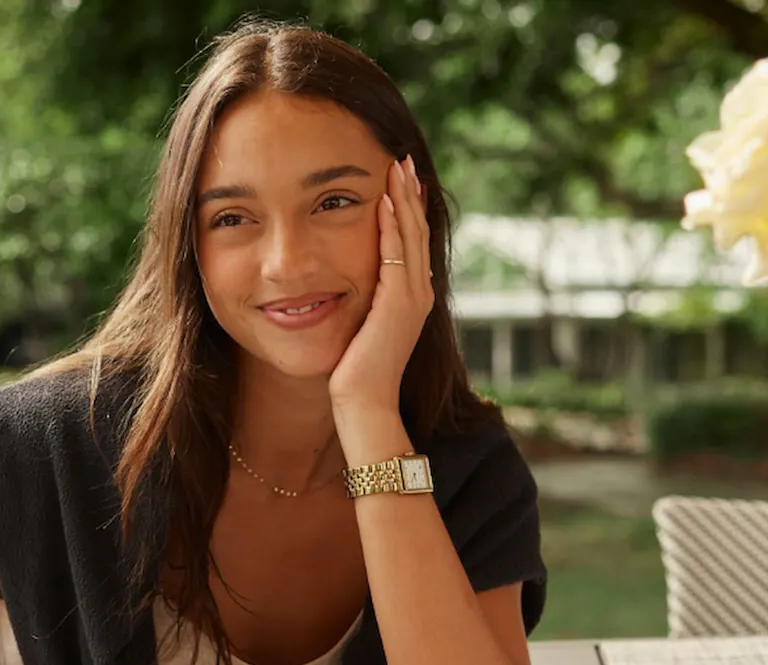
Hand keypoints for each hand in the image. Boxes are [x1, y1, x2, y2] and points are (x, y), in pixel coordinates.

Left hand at [328, 155, 433, 415]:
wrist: (363, 404)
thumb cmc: (354, 373)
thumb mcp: (360, 327)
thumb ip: (363, 302)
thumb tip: (348, 283)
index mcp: (411, 296)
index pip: (411, 240)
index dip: (407, 207)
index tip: (397, 177)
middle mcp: (420, 292)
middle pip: (417, 229)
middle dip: (410, 192)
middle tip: (402, 157)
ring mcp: (414, 297)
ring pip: (411, 235)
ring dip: (405, 198)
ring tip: (397, 165)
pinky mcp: (400, 304)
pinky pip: (396, 254)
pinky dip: (392, 225)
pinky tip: (384, 200)